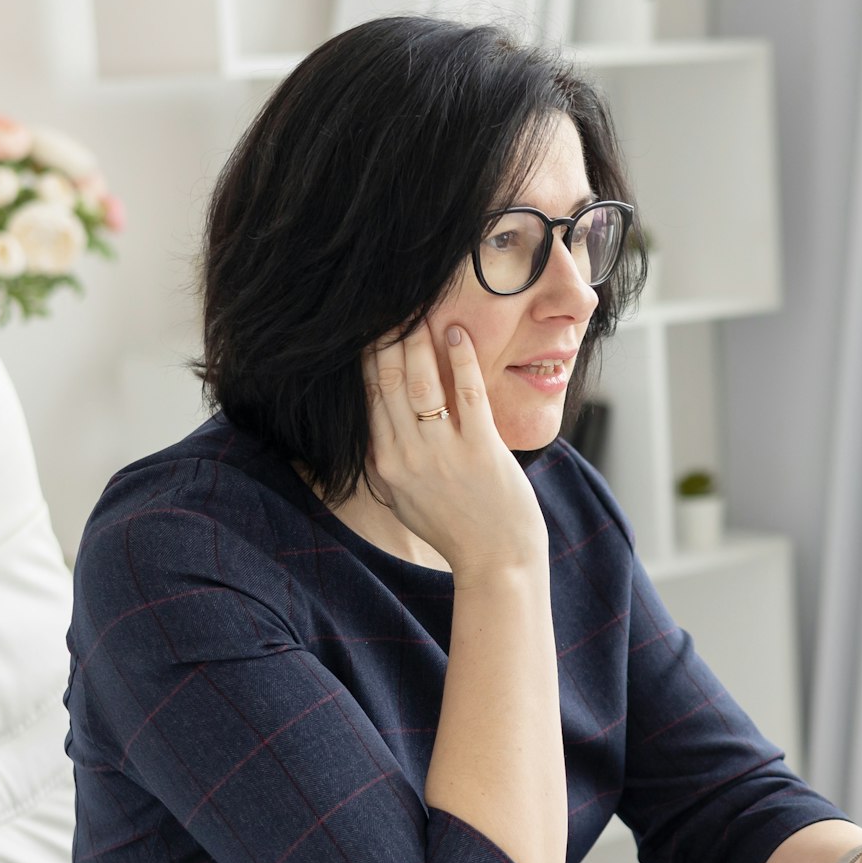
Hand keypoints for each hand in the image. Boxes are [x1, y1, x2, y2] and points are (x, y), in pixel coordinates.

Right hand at [360, 320, 546, 580]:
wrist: (496, 562)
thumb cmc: (454, 529)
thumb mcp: (404, 501)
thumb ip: (384, 464)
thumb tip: (369, 428)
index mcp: (386, 466)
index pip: (367, 398)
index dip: (365, 357)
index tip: (366, 324)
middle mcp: (408, 457)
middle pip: (389, 383)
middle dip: (386, 337)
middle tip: (388, 300)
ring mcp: (444, 453)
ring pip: (422, 383)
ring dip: (419, 340)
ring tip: (419, 307)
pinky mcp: (481, 450)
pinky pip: (467, 394)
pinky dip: (461, 360)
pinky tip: (458, 333)